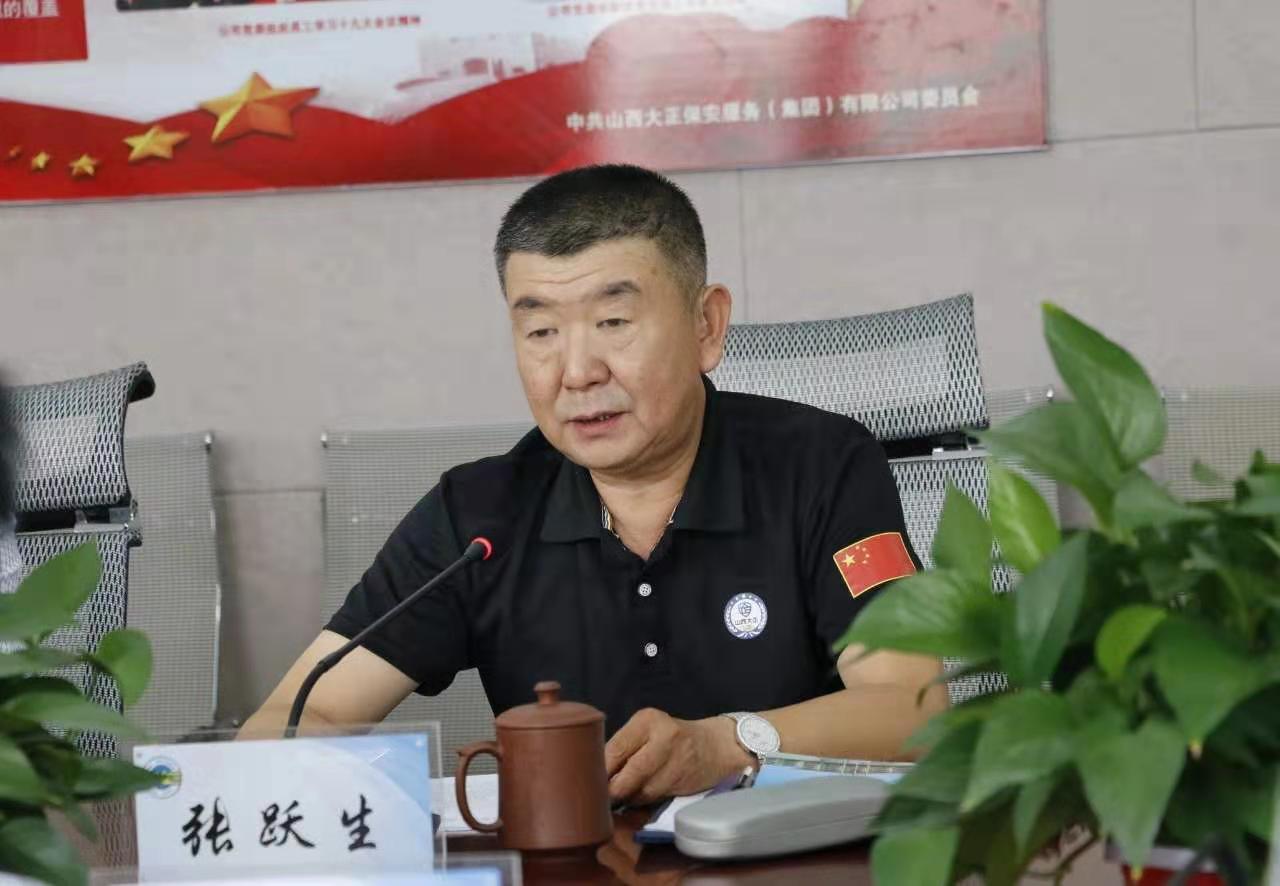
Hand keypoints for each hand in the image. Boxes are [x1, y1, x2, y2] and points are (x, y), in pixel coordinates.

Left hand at [604, 708, 752, 804]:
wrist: (715, 746)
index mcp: (647, 720)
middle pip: (627, 773)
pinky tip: (637, 797)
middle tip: (600, 795)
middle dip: (611, 789)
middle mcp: (663, 737)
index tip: (587, 780)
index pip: (614, 749)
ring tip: (618, 796)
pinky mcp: (682, 781)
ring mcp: (675, 760)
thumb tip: (591, 771)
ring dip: (625, 797)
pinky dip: (640, 801)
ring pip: (639, 789)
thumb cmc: (671, 738)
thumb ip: (623, 747)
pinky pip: (652, 797)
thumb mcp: (647, 731)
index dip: (599, 770)